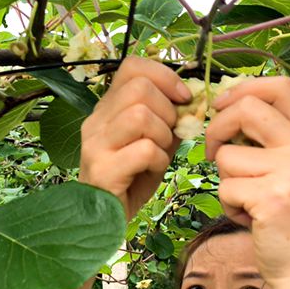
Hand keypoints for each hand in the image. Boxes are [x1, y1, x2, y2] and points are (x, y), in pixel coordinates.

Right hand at [79, 56, 191, 221]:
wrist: (104, 221)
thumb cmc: (130, 180)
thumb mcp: (153, 143)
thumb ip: (168, 121)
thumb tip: (194, 102)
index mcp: (106, 109)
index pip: (132, 67)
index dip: (165, 76)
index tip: (183, 98)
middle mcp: (96, 122)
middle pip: (139, 88)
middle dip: (167, 109)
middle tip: (170, 134)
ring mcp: (95, 145)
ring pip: (139, 115)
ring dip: (163, 135)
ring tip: (160, 153)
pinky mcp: (102, 170)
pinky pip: (144, 149)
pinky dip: (159, 160)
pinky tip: (153, 170)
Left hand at [204, 76, 289, 285]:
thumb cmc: (287, 220)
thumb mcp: (289, 170)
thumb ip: (267, 140)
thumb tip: (224, 108)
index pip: (279, 86)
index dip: (242, 88)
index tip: (220, 106)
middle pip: (246, 109)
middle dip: (216, 129)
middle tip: (213, 154)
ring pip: (227, 155)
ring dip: (225, 180)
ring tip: (247, 201)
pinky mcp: (273, 197)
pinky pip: (225, 187)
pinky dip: (227, 205)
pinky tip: (249, 218)